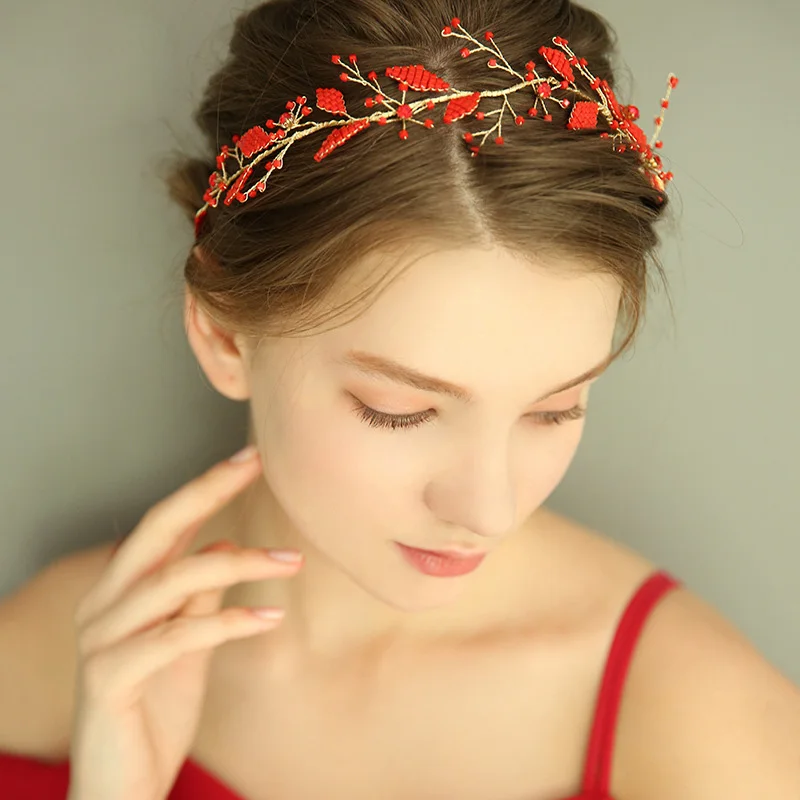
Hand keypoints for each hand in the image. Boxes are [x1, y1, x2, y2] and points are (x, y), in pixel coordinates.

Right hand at [66, 446, 302, 799]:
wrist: (120, 784)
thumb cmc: (155, 707)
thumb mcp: (185, 640)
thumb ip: (197, 595)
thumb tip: (223, 545)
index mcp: (121, 588)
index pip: (166, 521)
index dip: (206, 485)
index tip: (252, 455)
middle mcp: (103, 603)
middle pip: (158, 530)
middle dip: (208, 490)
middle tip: (256, 464)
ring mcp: (101, 639)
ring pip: (173, 579)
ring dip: (238, 563)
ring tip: (291, 561)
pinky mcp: (109, 678)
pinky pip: (177, 637)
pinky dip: (228, 622)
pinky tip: (269, 618)